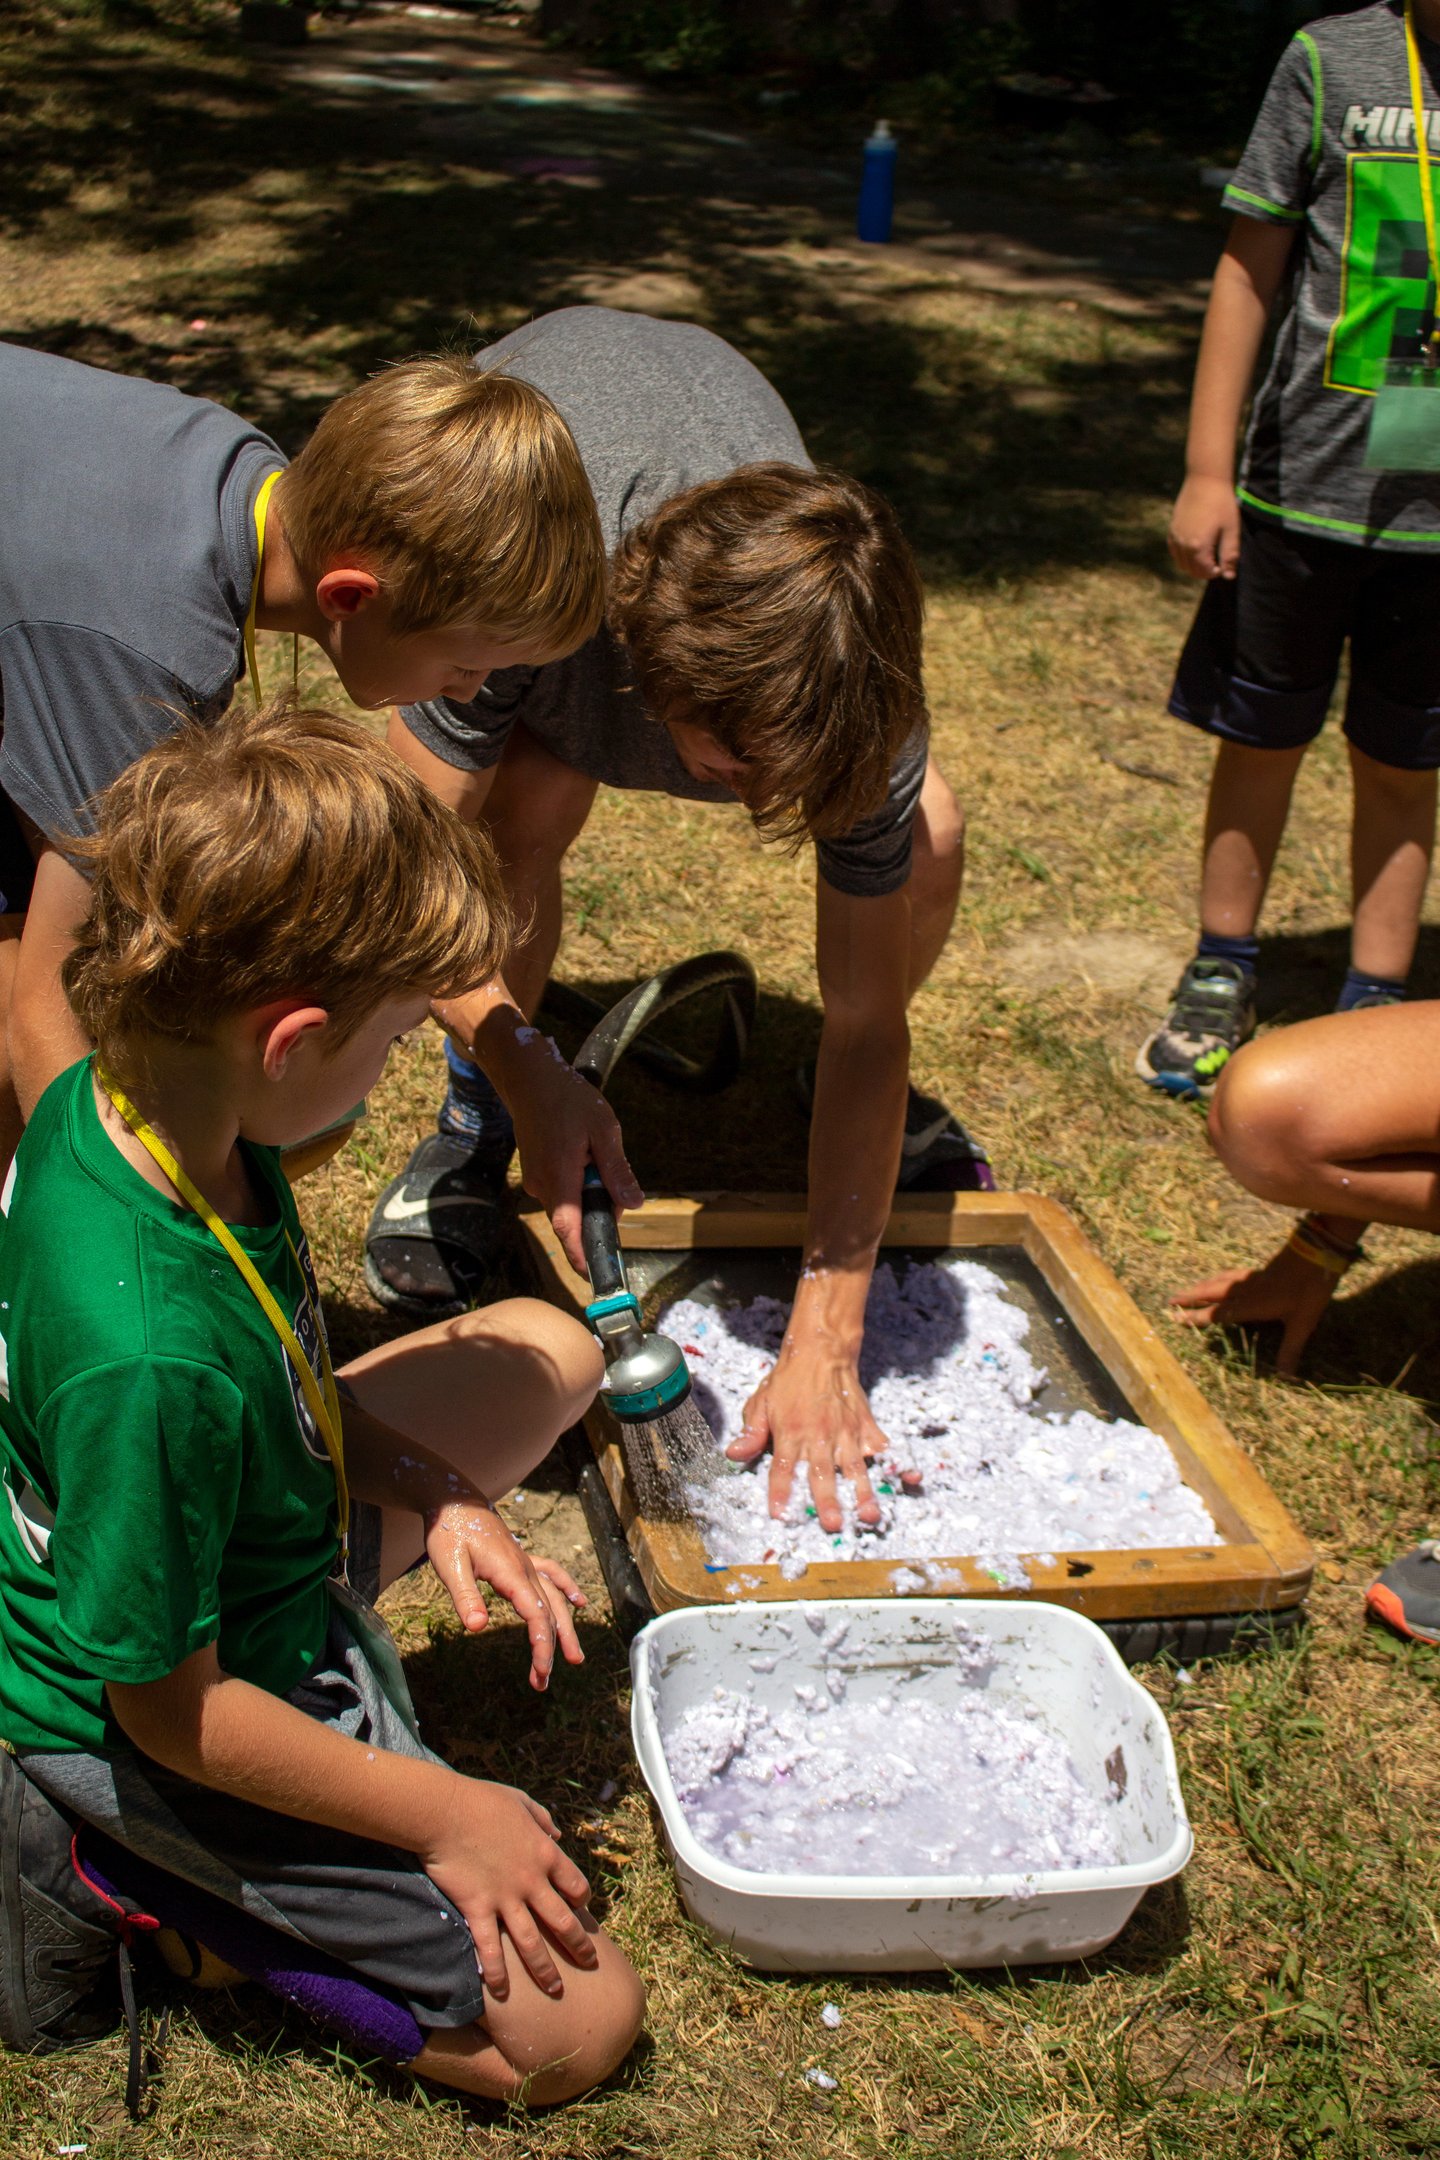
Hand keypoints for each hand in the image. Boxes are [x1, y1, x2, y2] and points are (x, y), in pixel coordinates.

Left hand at [424, 1501, 585, 1690]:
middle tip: (545, 1682)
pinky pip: (551, 1574)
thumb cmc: (448, 1532)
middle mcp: (525, 1569)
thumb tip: (477, 1629)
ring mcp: (525, 1563)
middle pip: (550, 1612)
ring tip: (575, 1657)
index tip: (540, 1674)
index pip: (537, 1616)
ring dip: (564, 1628)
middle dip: (552, 1648)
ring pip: (554, 1598)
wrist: (453, 1499)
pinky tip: (578, 1602)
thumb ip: (465, 1596)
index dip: (542, 1647)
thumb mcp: (450, 1565)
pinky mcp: (520, 1559)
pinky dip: (566, 1588)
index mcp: (511, 1574)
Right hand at [424, 1779, 595, 1999]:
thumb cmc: (483, 1801)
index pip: (575, 1884)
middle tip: (590, 1963)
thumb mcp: (522, 1802)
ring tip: (556, 1990)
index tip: (581, 1910)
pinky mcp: (478, 1909)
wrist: (447, 1811)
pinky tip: (502, 1992)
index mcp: (545, 1853)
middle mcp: (531, 1881)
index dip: (582, 1900)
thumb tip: (556, 1834)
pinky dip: (497, 1972)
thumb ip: (542, 1819)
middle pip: (562, 1920)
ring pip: (532, 1943)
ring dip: (545, 1969)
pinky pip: (491, 1948)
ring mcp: (505, 1898)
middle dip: (578, 1945)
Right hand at [503, 1035, 642, 1272]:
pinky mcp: (534, 1175)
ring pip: (569, 1203)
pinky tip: (580, 1153)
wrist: (530, 1079)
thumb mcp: (604, 1130)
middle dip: (599, 1208)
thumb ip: (618, 1171)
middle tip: (609, 1174)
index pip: (568, 1229)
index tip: (594, 1276)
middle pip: (575, 1218)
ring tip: (592, 1152)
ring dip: (588, 1190)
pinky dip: (576, 1182)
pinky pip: (561, 1191)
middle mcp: (543, 1186)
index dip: (580, 1255)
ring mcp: (535, 1182)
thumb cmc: (568, 1099)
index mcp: (560, 1177)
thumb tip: (635, 1203)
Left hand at [727, 1346, 910, 1532]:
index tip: (780, 1514)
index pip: (782, 1469)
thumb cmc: (789, 1380)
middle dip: (827, 1501)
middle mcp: (819, 1435)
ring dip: (863, 1493)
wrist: (822, 1351)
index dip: (780, 1492)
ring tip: (870, 1515)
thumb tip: (733, 1454)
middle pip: (821, 1473)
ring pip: (854, 1467)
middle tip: (833, 1524)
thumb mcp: (761, 1402)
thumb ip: (751, 1432)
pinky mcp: (865, 1425)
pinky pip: (879, 1448)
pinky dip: (891, 1464)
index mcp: (790, 1432)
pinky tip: (905, 1481)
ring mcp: (846, 1431)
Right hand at [1168, 475, 1240, 579]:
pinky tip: (1194, 548)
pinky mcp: (1172, 530)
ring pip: (1181, 563)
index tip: (1223, 565)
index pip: (1204, 572)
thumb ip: (1229, 555)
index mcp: (1198, 547)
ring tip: (1206, 556)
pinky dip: (1183, 556)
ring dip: (1193, 565)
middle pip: (1191, 570)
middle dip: (1204, 571)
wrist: (1205, 481)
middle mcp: (1183, 545)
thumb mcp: (1231, 530)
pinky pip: (1175, 552)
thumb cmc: (1222, 504)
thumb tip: (1228, 577)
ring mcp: (1175, 538)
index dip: (1216, 572)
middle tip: (1216, 562)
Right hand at [1170, 1244, 1337, 1374]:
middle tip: (1170, 1299)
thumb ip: (1291, 1349)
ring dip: (1201, 1286)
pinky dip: (1218, 1277)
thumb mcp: (1302, 1323)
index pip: (1217, 1313)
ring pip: (1219, 1282)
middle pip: (1211, 1293)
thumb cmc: (1308, 1290)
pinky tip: (1221, 1277)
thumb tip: (1286, 1377)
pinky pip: (1230, 1275)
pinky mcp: (1258, 1270)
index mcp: (1251, 1305)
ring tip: (1188, 1289)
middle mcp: (1245, 1291)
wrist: (1316, 1254)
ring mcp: (1250, 1278)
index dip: (1197, 1317)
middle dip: (1190, 1297)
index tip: (1177, 1318)